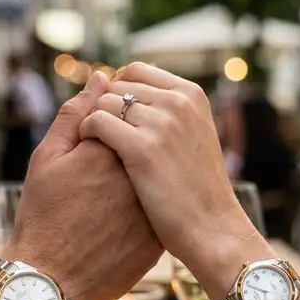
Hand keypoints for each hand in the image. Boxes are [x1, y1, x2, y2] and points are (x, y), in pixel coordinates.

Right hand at [8, 71, 161, 299]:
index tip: (94, 147)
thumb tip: (101, 76)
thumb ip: (76, 113)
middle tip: (96, 181)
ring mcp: (152, 210)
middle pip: (144, 148)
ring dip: (138, 181)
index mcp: (111, 151)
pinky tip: (116, 224)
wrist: (51, 282)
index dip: (110, 128)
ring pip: (154, 180)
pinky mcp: (158, 239)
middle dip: (126, 153)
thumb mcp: (47, 159)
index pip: (127, 117)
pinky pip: (157, 212)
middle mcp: (139, 177)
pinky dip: (143, 210)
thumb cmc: (42, 218)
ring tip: (104, 203)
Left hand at [79, 63, 255, 279]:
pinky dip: (86, 134)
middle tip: (100, 137)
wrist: (212, 229)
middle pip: (117, 85)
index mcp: (191, 95)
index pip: (136, 71)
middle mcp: (177, 102)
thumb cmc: (199, 192)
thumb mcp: (195, 138)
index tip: (112, 117)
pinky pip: (97, 122)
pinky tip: (89, 154)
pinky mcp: (142, 148)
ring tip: (94, 147)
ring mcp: (161, 123)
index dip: (117, 91)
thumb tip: (135, 94)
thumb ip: (171, 113)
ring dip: (93, 122)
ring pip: (104, 103)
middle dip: (104, 107)